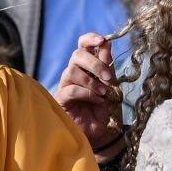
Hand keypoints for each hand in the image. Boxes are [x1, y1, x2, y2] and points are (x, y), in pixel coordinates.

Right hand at [54, 32, 122, 157]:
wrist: (102, 132)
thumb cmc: (104, 108)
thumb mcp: (110, 84)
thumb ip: (107, 65)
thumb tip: (106, 43)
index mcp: (86, 66)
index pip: (82, 45)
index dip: (90, 39)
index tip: (102, 40)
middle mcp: (74, 73)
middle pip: (77, 55)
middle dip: (95, 64)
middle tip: (108, 78)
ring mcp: (65, 85)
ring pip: (72, 70)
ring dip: (91, 81)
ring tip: (104, 93)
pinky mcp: (61, 100)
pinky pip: (70, 89)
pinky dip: (87, 93)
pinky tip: (97, 100)